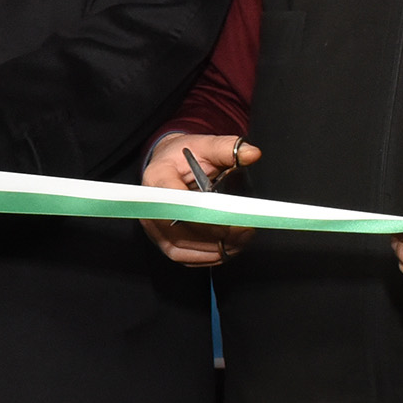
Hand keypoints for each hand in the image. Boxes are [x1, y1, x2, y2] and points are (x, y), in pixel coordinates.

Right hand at [140, 133, 265, 266]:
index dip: (203, 214)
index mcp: (157, 178)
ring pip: (184, 248)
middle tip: (245, 230)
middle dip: (216, 233)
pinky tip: (228, 247)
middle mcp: (150, 207)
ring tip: (242, 237)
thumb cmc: (184, 157)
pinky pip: (186, 258)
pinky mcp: (164, 242)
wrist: (170, 166)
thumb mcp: (205, 145)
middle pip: (180, 230)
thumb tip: (251, 154)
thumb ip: (228, 149)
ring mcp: (155, 228)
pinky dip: (209, 256)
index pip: (177, 202)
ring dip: (216, 247)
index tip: (230, 217)